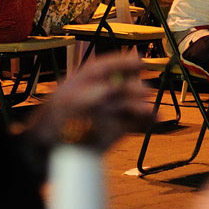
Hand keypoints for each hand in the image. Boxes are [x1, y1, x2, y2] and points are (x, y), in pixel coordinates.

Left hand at [29, 52, 150, 150]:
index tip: (140, 62)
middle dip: (135, 88)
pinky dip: (147, 121)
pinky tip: (157, 119)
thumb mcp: (68, 104)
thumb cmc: (54, 118)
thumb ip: (90, 96)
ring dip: (143, 106)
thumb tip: (111, 89)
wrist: (52, 146)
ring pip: (133, 104)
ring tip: (149, 111)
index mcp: (90, 78)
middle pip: (125, 85)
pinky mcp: (118, 127)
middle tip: (142, 92)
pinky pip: (136, 122)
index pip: (110, 66)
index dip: (125, 63)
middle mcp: (104, 91)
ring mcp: (113, 109)